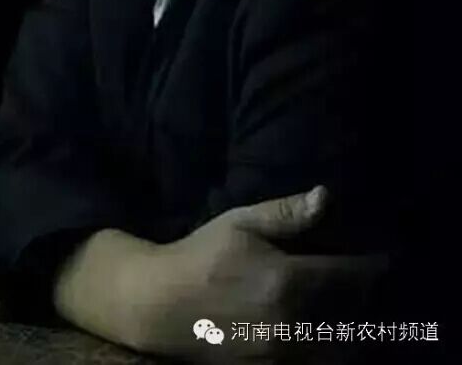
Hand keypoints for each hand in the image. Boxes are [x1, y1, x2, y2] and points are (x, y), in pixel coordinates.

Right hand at [133, 186, 387, 362]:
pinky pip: (315, 363)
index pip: (350, 277)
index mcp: (286, 281)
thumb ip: (287, 214)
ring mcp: (281, 355)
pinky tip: (324, 332)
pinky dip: (328, 349)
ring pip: (338, 347)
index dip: (373, 268)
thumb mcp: (241, 222)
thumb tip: (326, 196)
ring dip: (352, 328)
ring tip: (352, 309)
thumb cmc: (201, 255)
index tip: (384, 258)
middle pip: (352, 316)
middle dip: (365, 299)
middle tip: (369, 283)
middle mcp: (291, 324)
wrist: (159, 305)